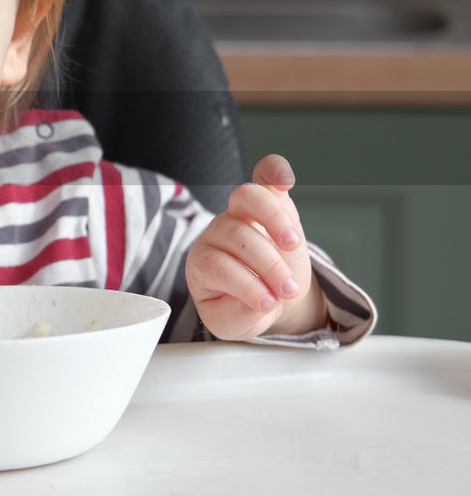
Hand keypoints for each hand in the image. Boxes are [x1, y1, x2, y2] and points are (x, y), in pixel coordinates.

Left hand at [185, 154, 327, 339]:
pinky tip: (284, 179)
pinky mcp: (269, 203)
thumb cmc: (242, 307)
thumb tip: (260, 299)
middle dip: (267, 263)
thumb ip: (238, 315)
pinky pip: (265, 176)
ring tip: (293, 244)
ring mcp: (242, 214)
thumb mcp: (232, 324)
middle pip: (235, 234)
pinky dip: (274, 170)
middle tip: (288, 288)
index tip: (268, 304)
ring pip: (247, 198)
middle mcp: (217, 234)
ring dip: (274, 220)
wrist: (264, 295)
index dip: (244, 284)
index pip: (216, 265)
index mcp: (202, 263)